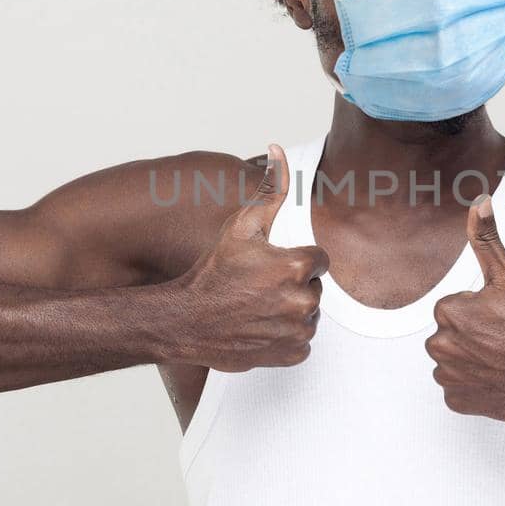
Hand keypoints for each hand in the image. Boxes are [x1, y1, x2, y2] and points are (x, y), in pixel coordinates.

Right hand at [168, 143, 328, 371]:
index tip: (270, 266)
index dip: (294, 260)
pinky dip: (286, 336)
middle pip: (314, 287)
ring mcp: (299, 330)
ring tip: (257, 306)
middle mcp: (304, 300)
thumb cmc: (213, 273)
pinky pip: (302, 341)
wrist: (186, 320)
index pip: (318, 259)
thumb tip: (279, 151)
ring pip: (308, 314)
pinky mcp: (293, 354)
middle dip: (292, 286)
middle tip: (258, 287)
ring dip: (289, 311)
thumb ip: (270, 189)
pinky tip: (261, 327)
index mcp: (297, 266)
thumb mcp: (241, 226)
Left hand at [426, 195, 504, 420]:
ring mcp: (448, 377)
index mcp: (448, 312)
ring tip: (504, 359)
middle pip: (450, 335)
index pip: (454, 307)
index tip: (503, 319)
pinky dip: (474, 386)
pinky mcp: (457, 402)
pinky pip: (458, 390)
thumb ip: (487, 239)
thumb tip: (478, 204)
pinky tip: (498, 379)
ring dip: (472, 361)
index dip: (481, 312)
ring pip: (453, 362)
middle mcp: (440, 346)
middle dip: (473, 336)